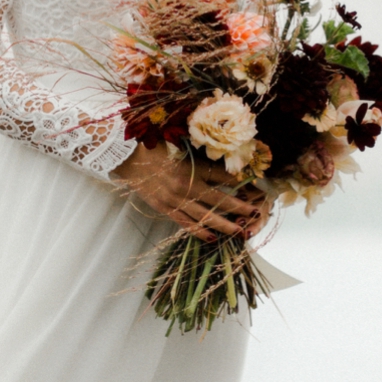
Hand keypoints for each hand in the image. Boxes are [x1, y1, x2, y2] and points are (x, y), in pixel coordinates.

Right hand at [111, 142, 267, 241]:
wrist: (125, 155)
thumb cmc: (152, 144)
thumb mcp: (179, 143)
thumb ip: (199, 150)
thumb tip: (220, 153)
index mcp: (190, 167)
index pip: (222, 176)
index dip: (240, 181)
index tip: (254, 185)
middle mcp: (186, 186)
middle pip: (219, 200)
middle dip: (239, 208)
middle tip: (256, 214)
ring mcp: (175, 200)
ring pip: (205, 217)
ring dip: (224, 225)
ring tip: (241, 232)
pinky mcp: (164, 208)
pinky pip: (185, 223)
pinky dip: (199, 231)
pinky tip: (213, 238)